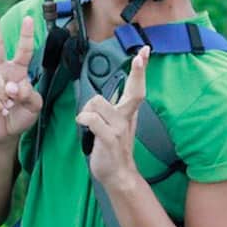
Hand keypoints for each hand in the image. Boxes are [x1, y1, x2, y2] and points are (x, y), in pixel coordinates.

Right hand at [0, 6, 43, 146]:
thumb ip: (30, 94)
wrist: (5, 133)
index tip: (30, 18)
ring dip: (6, 94)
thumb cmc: (21, 115)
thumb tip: (13, 86)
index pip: (23, 50)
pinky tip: (2, 110)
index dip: (26, 35)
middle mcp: (1, 70)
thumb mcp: (34, 106)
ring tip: (10, 106)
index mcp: (17, 70)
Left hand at [76, 47, 149, 187]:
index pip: (136, 87)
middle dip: (138, 73)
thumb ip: (118, 107)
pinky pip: (92, 120)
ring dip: (87, 109)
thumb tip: (118, 90)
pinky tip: (82, 124)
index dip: (140, 70)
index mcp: (128, 113)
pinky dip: (83, 119)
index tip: (144, 52)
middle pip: (135, 92)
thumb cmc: (113, 148)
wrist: (118, 175)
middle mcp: (126, 118)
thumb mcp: (117, 124)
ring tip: (87, 121)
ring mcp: (119, 129)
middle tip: (140, 57)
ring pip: (98, 103)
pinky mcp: (109, 139)